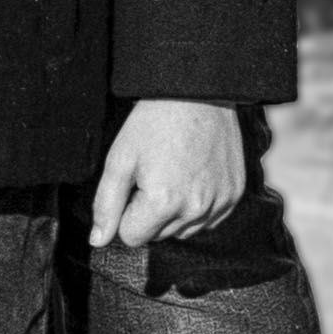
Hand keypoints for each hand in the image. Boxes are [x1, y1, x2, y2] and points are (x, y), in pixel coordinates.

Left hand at [90, 98, 246, 246]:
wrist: (197, 92)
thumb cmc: (153, 122)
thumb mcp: (120, 159)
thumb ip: (106, 204)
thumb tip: (98, 241)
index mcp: (163, 202)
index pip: (132, 237)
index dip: (125, 212)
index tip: (133, 184)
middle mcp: (195, 209)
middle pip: (159, 236)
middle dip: (149, 213)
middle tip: (154, 173)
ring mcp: (219, 203)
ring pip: (184, 230)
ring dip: (174, 212)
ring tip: (173, 172)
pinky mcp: (234, 194)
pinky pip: (208, 219)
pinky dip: (198, 206)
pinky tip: (192, 176)